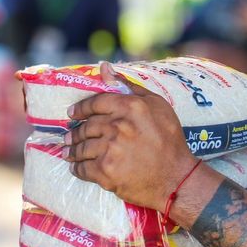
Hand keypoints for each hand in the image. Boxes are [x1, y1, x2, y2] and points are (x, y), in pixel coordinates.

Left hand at [64, 62, 197, 209]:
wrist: (177, 178)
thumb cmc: (170, 140)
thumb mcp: (157, 105)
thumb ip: (128, 86)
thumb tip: (104, 67)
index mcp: (130, 106)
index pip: (96, 103)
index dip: (81, 109)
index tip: (72, 114)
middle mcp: (118, 126)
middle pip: (87, 126)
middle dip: (75, 132)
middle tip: (69, 136)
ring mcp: (110, 150)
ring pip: (82, 148)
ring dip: (73, 150)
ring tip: (69, 152)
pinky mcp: (105, 172)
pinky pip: (83, 168)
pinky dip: (78, 168)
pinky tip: (77, 168)